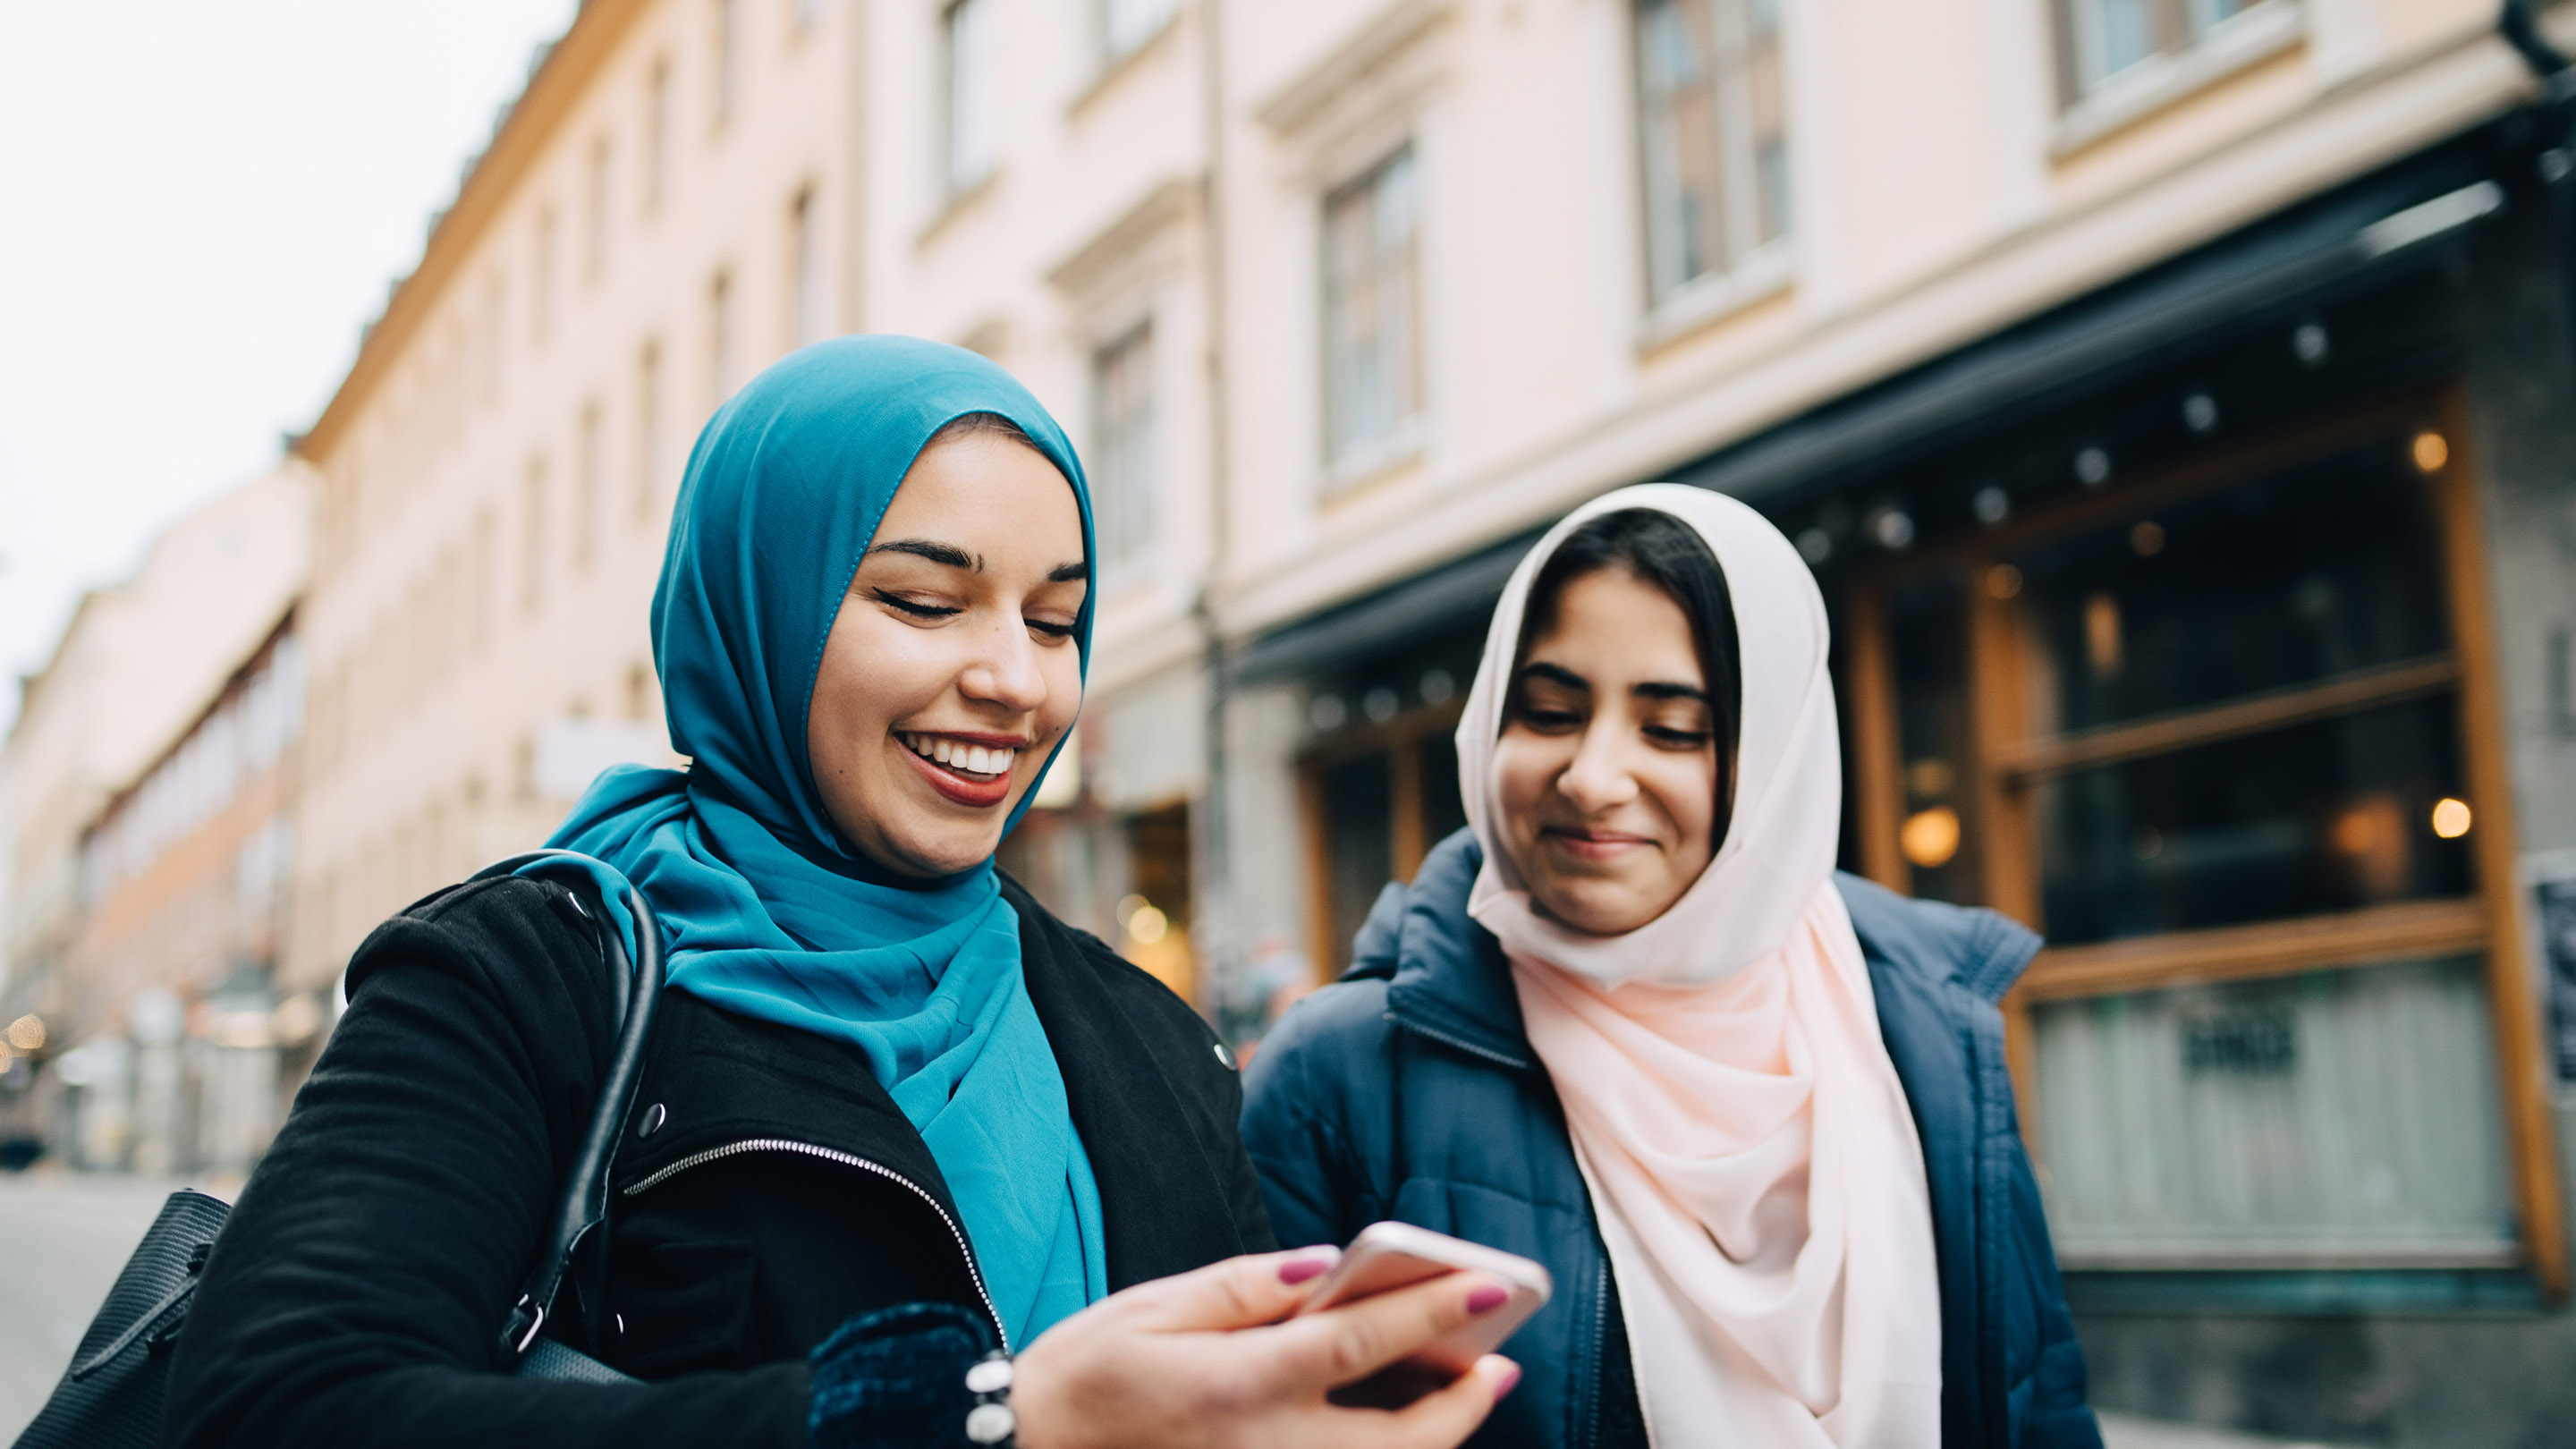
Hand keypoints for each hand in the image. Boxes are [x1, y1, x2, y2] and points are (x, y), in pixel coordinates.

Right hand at [1008, 1247, 1520, 1448]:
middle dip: (1463, 1403)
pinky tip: (1395, 1428)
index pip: (1361, 1345)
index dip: (1434, 1313)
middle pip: (1400, 1441)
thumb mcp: (1154, 1307)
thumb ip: (1249, 1287)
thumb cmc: (1082, 1377)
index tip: (1492, 1286)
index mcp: (1238, 1385)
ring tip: (1466, 1391)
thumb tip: (1326, 1266)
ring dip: (1433, 1439)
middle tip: (1499, 1360)